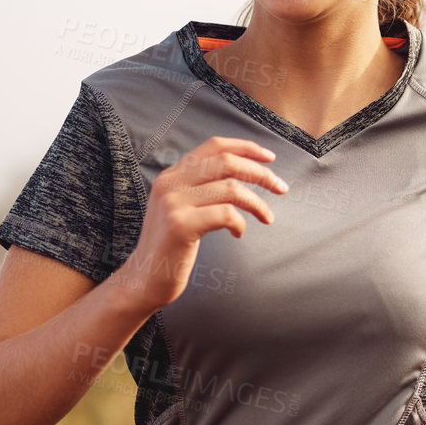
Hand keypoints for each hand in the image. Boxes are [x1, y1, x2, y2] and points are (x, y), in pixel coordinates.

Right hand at [115, 136, 287, 312]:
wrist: (144, 279)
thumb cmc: (172, 245)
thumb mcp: (181, 208)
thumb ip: (202, 188)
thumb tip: (243, 173)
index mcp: (172, 175)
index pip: (214, 146)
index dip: (246, 147)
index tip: (270, 157)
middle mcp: (170, 183)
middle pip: (227, 162)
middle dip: (261, 173)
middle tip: (281, 188)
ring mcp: (173, 203)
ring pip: (231, 188)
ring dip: (258, 203)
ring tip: (266, 217)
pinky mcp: (181, 225)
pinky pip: (226, 214)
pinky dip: (241, 224)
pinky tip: (238, 234)